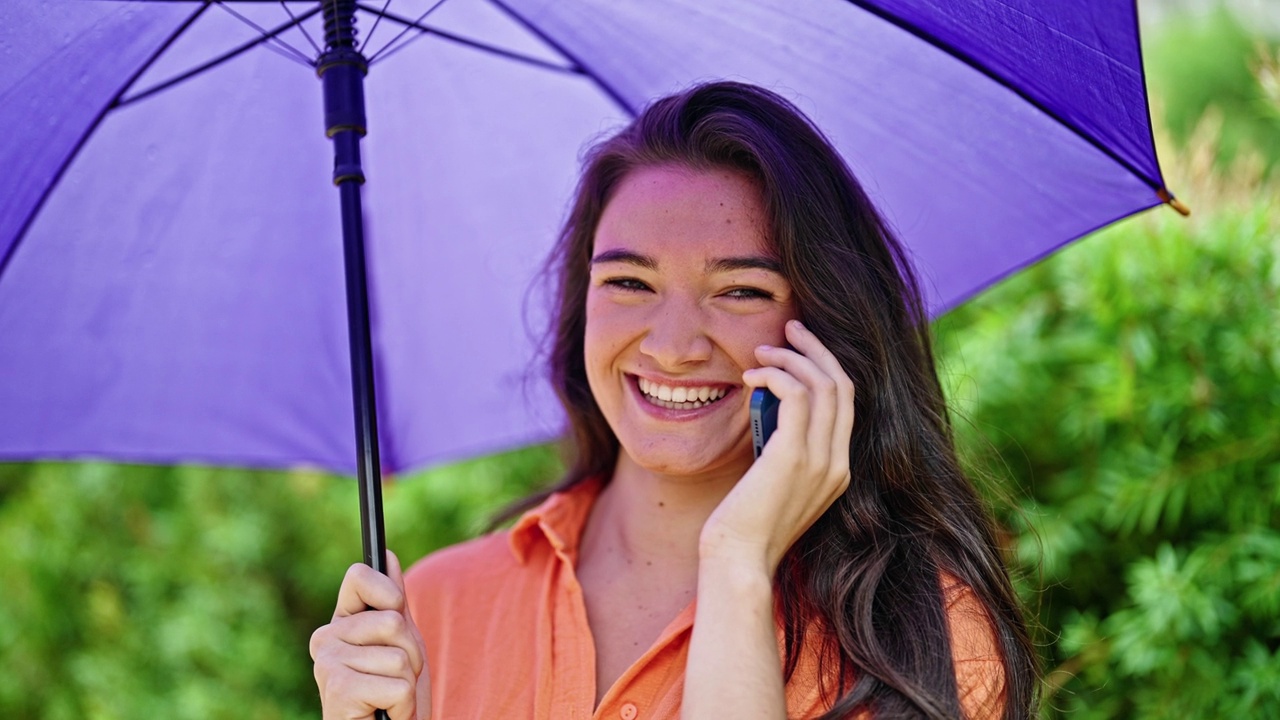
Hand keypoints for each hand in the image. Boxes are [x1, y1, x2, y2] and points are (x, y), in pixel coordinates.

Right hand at [310, 551, 431, 719]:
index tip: (397, 610)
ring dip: (407, 683)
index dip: (389, 592)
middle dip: (410, 653)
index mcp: (341, 622)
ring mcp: (327, 664)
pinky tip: (383, 712)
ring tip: (388, 698)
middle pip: (393, 621)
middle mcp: (326, 638)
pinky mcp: (338, 691)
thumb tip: (387, 556)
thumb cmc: (392, 691)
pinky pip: (397, 686)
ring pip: (399, 657)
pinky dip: (402, 705)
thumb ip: (393, 602)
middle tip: (395, 676)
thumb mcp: (400, 641)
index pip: (359, 576)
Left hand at [699, 319, 854, 574]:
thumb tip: (766, 408)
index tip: (798, 346)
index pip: (846, 402)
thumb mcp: (774, 483)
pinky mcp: (794, 457)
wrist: (739, 562)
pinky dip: (777, 375)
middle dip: (816, 349)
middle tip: (789, 327)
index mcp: (838, 470)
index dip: (826, 365)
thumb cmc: (745, 527)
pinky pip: (798, 396)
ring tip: (760, 351)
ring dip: (791, 358)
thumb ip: (781, 449)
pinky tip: (752, 375)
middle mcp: (838, 463)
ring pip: (824, 384)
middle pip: (843, 384)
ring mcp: (821, 461)